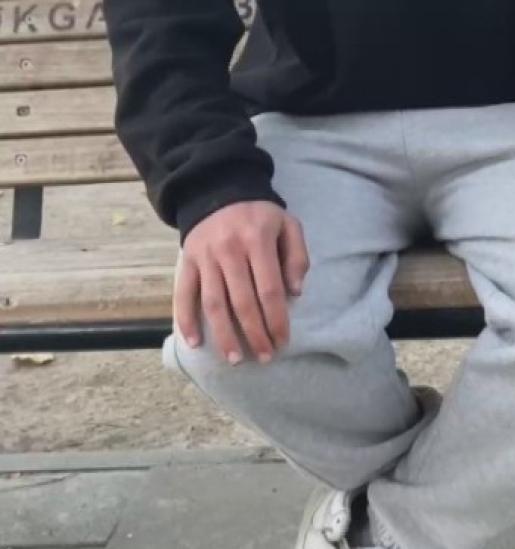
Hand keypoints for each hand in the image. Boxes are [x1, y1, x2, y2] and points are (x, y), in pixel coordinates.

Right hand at [175, 202, 309, 364]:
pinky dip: (185, 320)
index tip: (282, 342)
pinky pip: (183, 294)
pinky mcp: (186, 261)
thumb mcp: (287, 224)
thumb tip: (295, 293)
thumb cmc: (259, 214)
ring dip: (223, 335)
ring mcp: (205, 257)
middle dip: (255, 334)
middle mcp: (229, 250)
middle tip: (264, 357)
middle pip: (242, 302)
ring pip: (213, 303)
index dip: (277, 320)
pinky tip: (194, 342)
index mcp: (258, 240)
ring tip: (234, 359)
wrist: (217, 189)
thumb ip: (297, 257)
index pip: (270, 289)